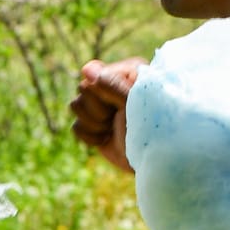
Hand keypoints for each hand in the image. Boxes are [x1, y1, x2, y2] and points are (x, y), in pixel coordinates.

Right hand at [68, 58, 141, 172]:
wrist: (153, 161)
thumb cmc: (151, 128)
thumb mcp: (133, 103)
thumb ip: (111, 83)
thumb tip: (86, 68)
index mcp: (127, 71)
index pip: (94, 75)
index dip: (102, 94)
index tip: (121, 105)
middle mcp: (113, 85)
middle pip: (82, 89)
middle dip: (98, 110)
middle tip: (118, 118)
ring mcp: (103, 105)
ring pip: (76, 106)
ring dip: (95, 123)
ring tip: (114, 129)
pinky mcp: (95, 125)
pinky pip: (76, 126)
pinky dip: (91, 137)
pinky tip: (108, 138)